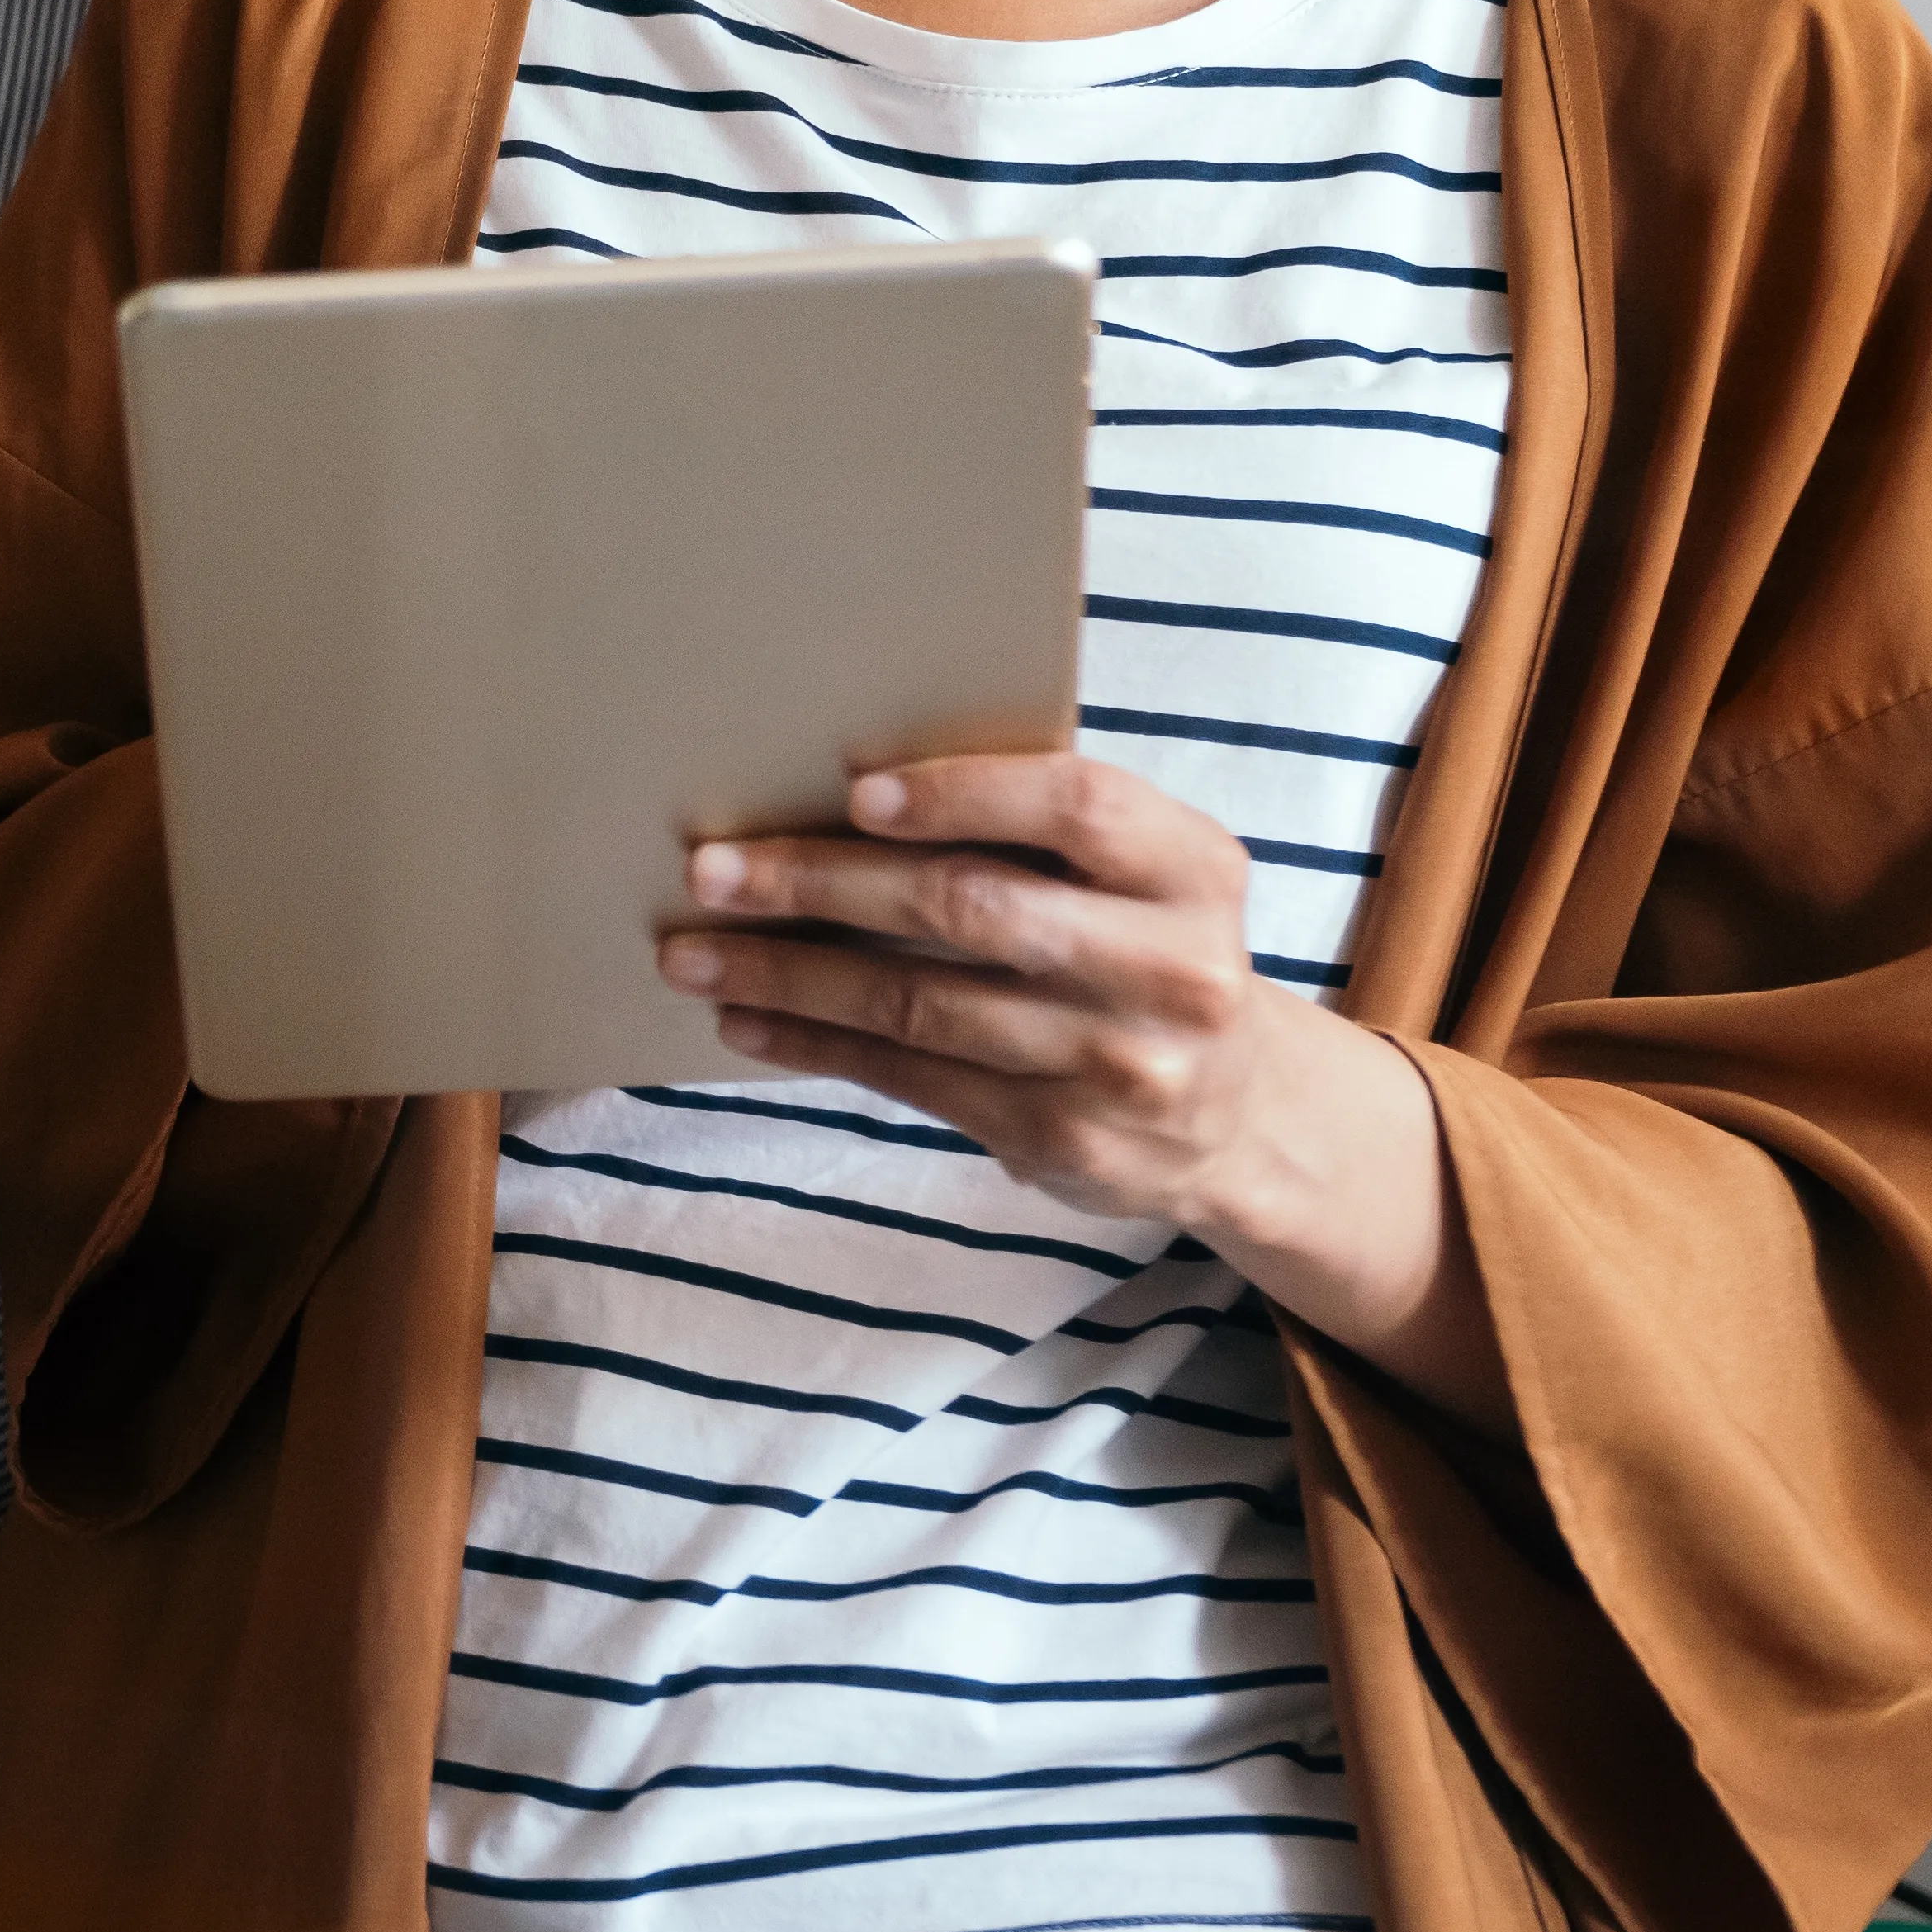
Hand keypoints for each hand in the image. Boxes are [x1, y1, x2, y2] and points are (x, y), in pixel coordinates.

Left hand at [660, 750, 1504, 1432]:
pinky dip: (816, 1044)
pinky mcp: (1063, 1140)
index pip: (1077, 807)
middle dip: (821, 882)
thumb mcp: (1143, 881)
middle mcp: (1172, 970)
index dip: (961, 793)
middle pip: (969, 907)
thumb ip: (1040, 834)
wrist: (1239, 1115)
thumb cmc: (1145, 952)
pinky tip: (747, 1018)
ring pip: (919, 1005)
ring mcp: (1120, 1066)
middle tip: (710, 871)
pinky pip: (912, 1079)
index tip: (853, 792)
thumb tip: (842, 790)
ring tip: (692, 951)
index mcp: (1193, 871)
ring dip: (788, 974)